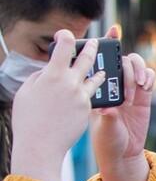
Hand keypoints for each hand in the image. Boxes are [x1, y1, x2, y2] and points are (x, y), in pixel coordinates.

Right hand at [9, 32, 105, 180]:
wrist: (41, 145)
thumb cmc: (28, 119)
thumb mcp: (27, 91)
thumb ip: (40, 77)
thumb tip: (48, 70)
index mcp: (53, 74)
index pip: (65, 46)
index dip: (65, 36)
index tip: (65, 35)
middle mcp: (71, 82)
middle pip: (87, 59)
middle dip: (92, 48)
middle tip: (96, 42)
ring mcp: (82, 96)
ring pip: (95, 78)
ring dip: (99, 70)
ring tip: (103, 68)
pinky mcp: (88, 109)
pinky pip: (92, 95)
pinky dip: (93, 89)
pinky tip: (97, 87)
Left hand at [91, 26, 155, 180]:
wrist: (123, 154)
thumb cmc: (107, 141)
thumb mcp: (104, 128)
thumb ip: (109, 116)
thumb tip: (108, 108)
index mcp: (98, 87)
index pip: (101, 61)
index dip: (106, 44)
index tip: (112, 31)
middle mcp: (114, 85)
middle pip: (121, 60)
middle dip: (125, 59)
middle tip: (126, 68)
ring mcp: (130, 90)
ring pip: (136, 67)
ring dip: (138, 69)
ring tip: (138, 82)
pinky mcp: (144, 97)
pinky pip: (149, 79)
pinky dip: (149, 77)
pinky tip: (146, 84)